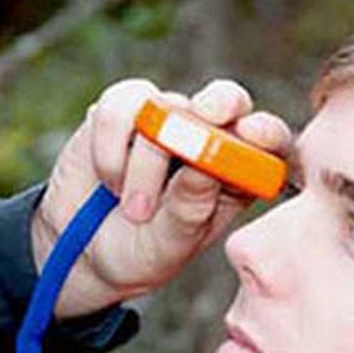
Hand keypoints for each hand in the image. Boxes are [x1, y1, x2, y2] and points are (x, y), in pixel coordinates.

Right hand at [31, 78, 291, 317]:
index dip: (266, 132)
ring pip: (167, 110)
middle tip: (207, 118)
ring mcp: (166, 121)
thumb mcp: (171, 243)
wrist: (86, 252)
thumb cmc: (144, 251)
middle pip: (227, 100)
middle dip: (221, 104)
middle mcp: (206, 140)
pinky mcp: (122, 110)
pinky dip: (111, 145)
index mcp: (236, 174)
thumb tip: (204, 166)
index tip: (252, 136)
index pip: (267, 141)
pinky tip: (111, 181)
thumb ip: (190, 208)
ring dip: (147, 163)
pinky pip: (120, 106)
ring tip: (136, 210)